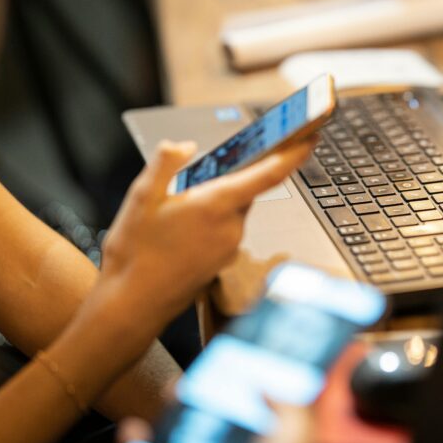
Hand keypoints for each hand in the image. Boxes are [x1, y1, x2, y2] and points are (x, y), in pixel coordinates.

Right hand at [95, 138, 316, 346]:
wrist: (132, 303)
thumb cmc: (136, 253)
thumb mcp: (140, 197)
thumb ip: (165, 164)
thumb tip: (183, 146)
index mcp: (217, 204)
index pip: (268, 174)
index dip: (294, 154)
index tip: (310, 138)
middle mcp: (231, 226)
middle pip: (243, 190)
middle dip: (225, 181)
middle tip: (190, 185)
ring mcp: (230, 247)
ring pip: (231, 211)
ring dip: (213, 205)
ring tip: (175, 215)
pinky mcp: (224, 261)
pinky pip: (224, 231)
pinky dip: (209, 225)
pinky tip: (179, 234)